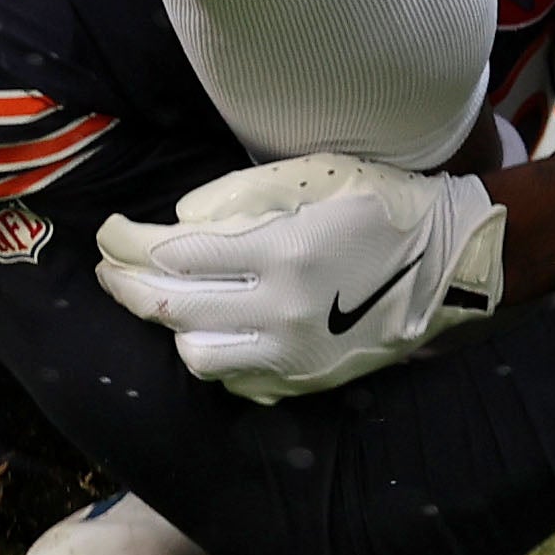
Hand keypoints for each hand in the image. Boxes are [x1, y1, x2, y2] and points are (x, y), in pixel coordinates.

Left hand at [93, 153, 507, 400]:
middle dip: (125, 285)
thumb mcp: (315, 174)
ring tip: (161, 296)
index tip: (108, 230)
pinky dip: (211, 350)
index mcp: (284, 252)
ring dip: (169, 324)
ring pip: (196, 354)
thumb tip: (177, 220)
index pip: (176, 256)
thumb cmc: (380, 202)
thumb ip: (241, 193)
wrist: (448, 263)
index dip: (129, 243)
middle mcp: (283, 312)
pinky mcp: (305, 380)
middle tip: (107, 266)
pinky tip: (209, 325)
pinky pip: (234, 378)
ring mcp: (293, 354)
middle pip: (171, 309)